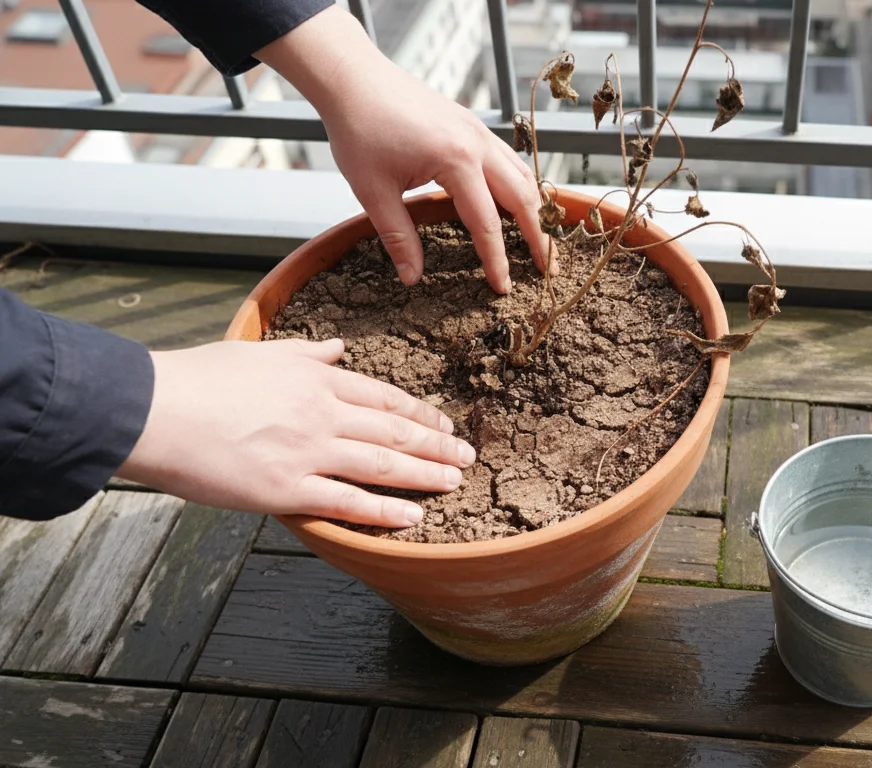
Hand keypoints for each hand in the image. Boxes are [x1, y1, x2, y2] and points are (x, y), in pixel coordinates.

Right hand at [116, 339, 473, 527]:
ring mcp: (308, 453)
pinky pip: (349, 503)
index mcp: (315, 381)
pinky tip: (414, 517)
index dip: (419, 413)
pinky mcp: (287, 490)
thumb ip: (305, 353)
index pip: (383, 396)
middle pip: (394, 431)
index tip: (444, 425)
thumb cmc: (199, 379)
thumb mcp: (259, 352)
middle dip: (437, 445)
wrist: (154, 410)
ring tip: (455, 482)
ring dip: (426, 475)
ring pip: (383, 465)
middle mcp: (322, 415)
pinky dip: (386, 512)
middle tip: (467, 456)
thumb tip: (337, 349)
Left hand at [257, 6, 551, 290]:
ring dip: (533, 209)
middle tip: (546, 269)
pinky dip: (518, 184)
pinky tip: (514, 201)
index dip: (497, 260)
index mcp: (456, 162)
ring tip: (539, 238)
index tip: (503, 288)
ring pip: (521, 175)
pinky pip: (507, 158)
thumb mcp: (373, 191)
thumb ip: (399, 237)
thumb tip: (412, 278)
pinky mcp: (471, 124)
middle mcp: (477, 144)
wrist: (353, 78)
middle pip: (522, 198)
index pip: (487, 224)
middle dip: (538, 236)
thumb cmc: (359, 130)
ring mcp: (477, 131)